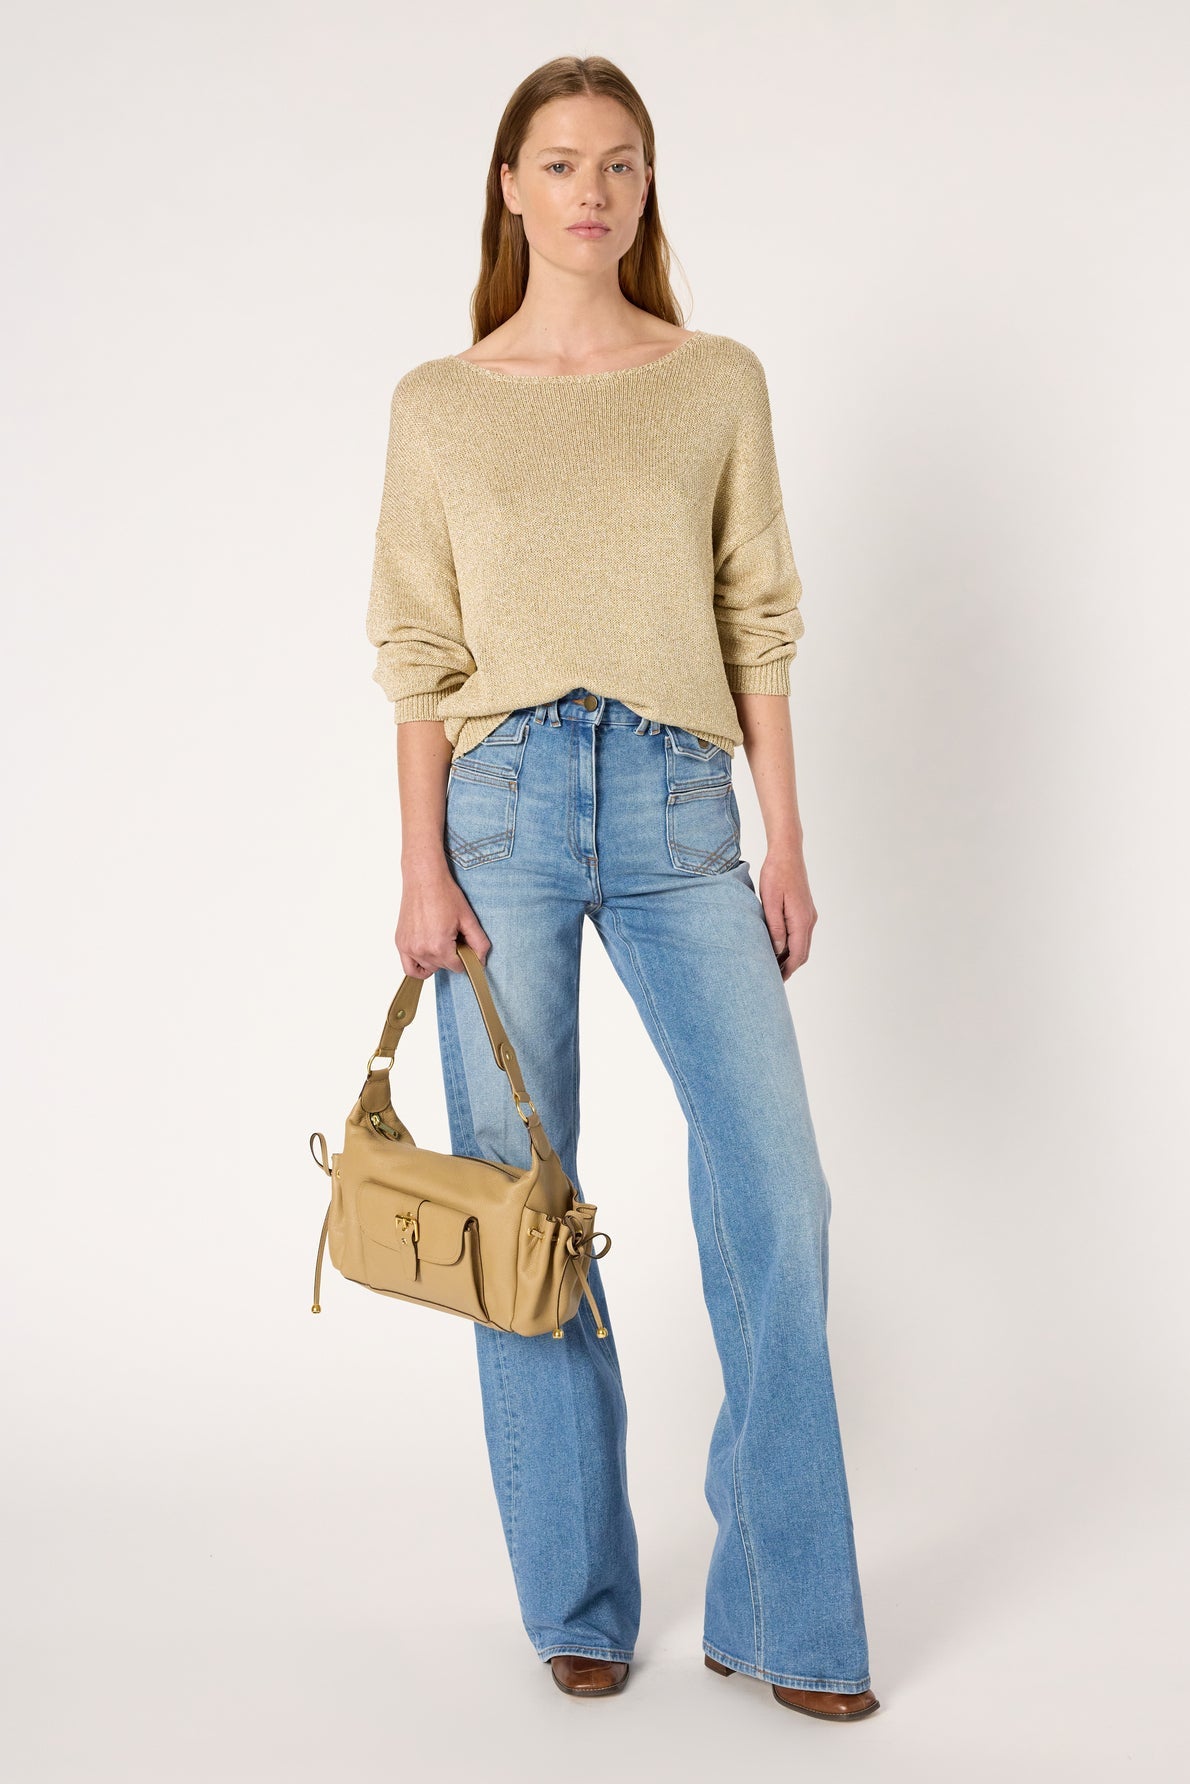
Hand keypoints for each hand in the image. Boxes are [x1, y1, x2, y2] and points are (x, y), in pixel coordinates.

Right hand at [395, 854, 491, 977]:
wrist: (424, 879)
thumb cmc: (444, 895)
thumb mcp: (468, 919)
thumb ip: (479, 943)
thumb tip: (481, 961)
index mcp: (439, 946)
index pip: (457, 967)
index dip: (465, 958)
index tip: (465, 945)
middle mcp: (421, 950)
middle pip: (443, 967)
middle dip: (452, 956)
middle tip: (454, 937)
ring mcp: (409, 947)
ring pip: (428, 967)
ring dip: (437, 960)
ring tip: (441, 939)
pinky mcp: (400, 943)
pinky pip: (409, 968)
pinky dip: (419, 968)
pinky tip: (429, 957)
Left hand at [758, 845, 816, 981]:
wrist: (787, 853)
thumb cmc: (775, 874)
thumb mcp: (770, 902)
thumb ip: (775, 928)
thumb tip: (777, 950)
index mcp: (801, 920)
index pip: (797, 955)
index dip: (787, 971)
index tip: (775, 981)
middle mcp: (809, 920)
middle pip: (802, 953)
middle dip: (789, 968)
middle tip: (773, 979)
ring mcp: (809, 914)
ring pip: (802, 944)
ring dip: (790, 957)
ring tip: (773, 966)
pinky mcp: (805, 909)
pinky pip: (801, 934)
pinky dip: (792, 945)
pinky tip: (778, 946)